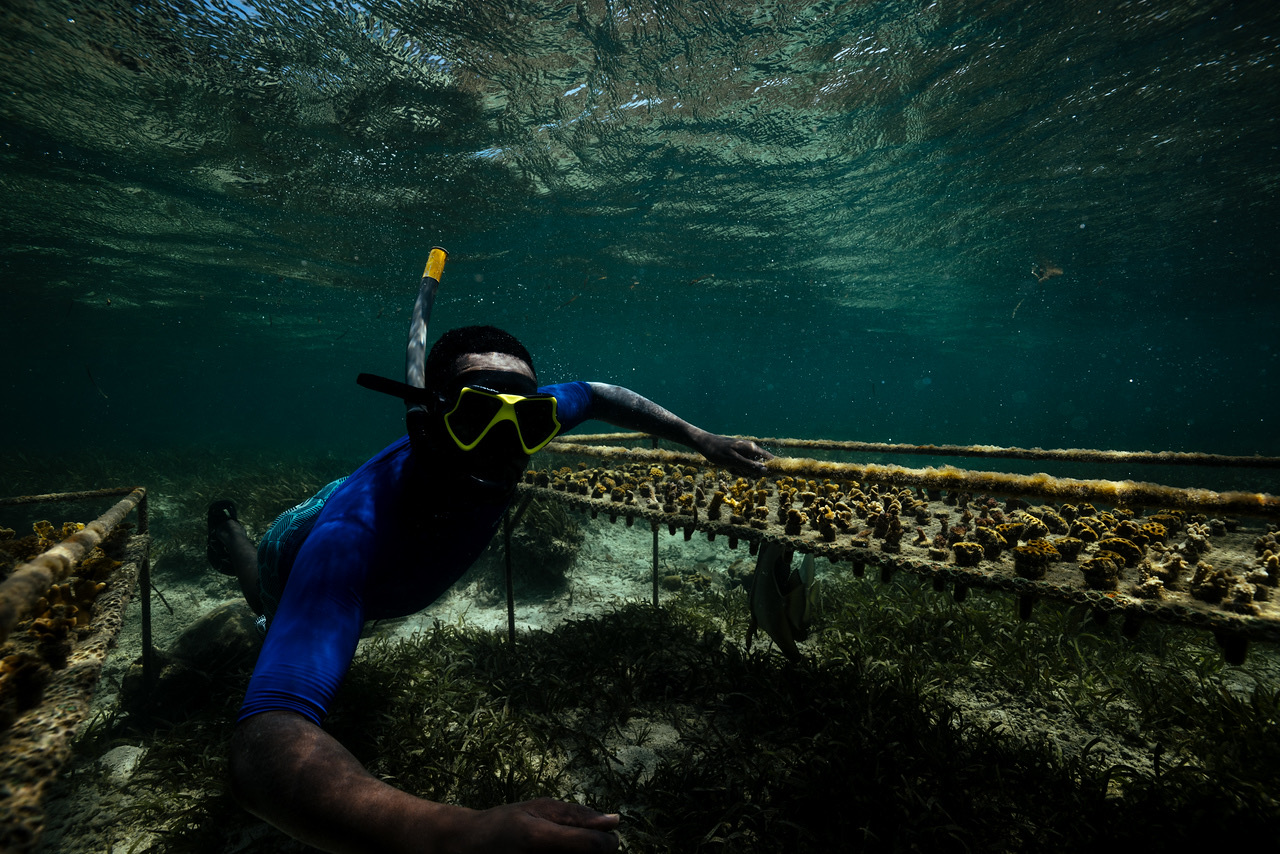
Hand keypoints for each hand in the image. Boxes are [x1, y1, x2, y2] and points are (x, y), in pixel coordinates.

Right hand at [451, 798, 619, 852]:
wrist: (469, 847)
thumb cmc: (506, 822)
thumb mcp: (538, 807)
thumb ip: (577, 815)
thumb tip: (614, 821)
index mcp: (540, 839)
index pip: (595, 847)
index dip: (610, 842)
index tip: (607, 835)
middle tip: (585, 843)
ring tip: (568, 850)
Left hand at [697, 434, 774, 475]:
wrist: (704, 444)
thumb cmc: (718, 451)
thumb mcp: (734, 461)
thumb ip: (749, 466)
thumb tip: (765, 471)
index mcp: (752, 448)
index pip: (769, 458)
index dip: (772, 468)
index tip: (770, 477)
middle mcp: (750, 449)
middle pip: (759, 466)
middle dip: (750, 472)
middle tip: (738, 470)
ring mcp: (744, 453)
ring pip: (749, 468)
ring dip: (741, 471)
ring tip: (731, 468)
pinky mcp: (738, 456)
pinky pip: (742, 466)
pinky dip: (736, 469)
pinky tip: (728, 467)